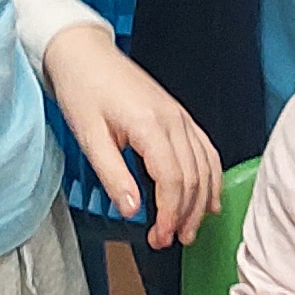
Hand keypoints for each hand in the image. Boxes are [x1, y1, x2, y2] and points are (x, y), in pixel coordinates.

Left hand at [42, 26, 219, 245]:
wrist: (84, 54)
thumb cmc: (83, 89)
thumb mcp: (89, 136)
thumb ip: (112, 174)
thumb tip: (132, 210)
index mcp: (150, 125)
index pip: (172, 179)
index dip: (171, 213)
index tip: (161, 236)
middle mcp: (173, 120)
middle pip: (193, 177)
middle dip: (186, 214)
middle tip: (172, 239)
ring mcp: (180, 116)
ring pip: (205, 165)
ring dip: (202, 200)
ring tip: (192, 228)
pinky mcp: (179, 115)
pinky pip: (205, 149)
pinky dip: (211, 175)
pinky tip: (208, 196)